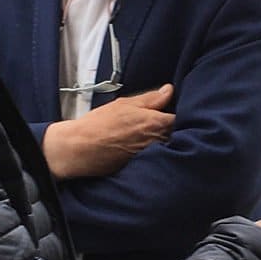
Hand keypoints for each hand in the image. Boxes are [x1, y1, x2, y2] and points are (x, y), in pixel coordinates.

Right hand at [42, 84, 174, 178]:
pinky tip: (136, 147)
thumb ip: (151, 98)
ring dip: (161, 141)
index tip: (171, 110)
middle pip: (176, 134)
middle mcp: (158, 143)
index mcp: (157, 124)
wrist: (79, 149)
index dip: (177, 114)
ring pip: (166, 147)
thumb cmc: (98, 126)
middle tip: (156, 122)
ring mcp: (151, 157)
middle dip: (171, 128)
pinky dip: (151, 153)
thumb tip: (168, 91)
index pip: (181, 118)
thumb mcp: (125, 104)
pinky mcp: (142, 168)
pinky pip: (154, 158)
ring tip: (142, 135)